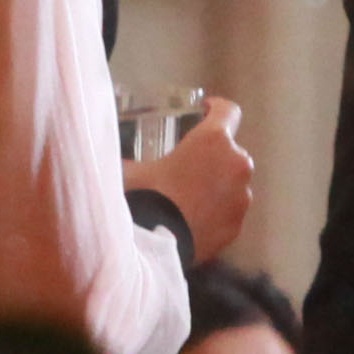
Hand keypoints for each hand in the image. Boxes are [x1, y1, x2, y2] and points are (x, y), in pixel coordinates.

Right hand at [126, 96, 253, 262]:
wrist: (155, 246)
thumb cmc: (145, 196)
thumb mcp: (131, 168)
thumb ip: (131, 156)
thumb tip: (112, 154)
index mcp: (213, 140)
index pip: (229, 111)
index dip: (217, 107)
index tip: (206, 110)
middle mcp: (236, 164)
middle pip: (231, 151)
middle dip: (213, 155)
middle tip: (187, 164)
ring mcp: (241, 197)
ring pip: (233, 183)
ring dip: (216, 184)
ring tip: (188, 197)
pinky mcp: (237, 224)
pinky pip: (228, 211)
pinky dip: (215, 211)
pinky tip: (191, 218)